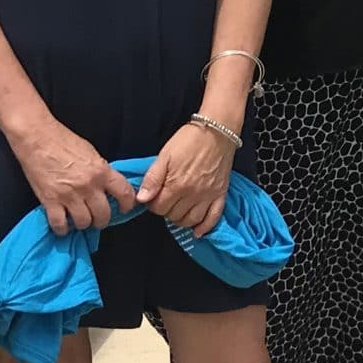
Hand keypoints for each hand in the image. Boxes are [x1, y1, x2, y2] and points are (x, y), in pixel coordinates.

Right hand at [11, 120, 138, 236]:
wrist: (36, 137)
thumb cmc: (62, 140)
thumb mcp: (90, 153)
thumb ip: (100, 171)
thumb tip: (106, 186)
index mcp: (101, 171)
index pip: (124, 193)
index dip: (127, 204)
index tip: (124, 208)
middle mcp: (88, 186)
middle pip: (104, 214)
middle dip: (102, 219)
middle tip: (98, 218)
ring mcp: (69, 195)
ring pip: (84, 222)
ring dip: (83, 223)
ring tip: (80, 220)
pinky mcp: (50, 201)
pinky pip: (60, 224)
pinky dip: (62, 228)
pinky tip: (63, 225)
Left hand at [137, 121, 234, 236]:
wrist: (217, 130)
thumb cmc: (188, 140)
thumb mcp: (164, 155)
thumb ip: (152, 178)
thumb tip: (142, 199)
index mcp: (177, 185)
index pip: (159, 208)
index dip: (152, 204)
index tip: (153, 196)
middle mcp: (193, 195)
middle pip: (174, 216)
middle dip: (166, 210)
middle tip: (165, 199)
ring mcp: (208, 196)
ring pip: (191, 220)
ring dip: (181, 220)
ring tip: (177, 210)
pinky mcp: (221, 194)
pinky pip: (214, 218)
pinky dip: (205, 227)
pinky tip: (197, 232)